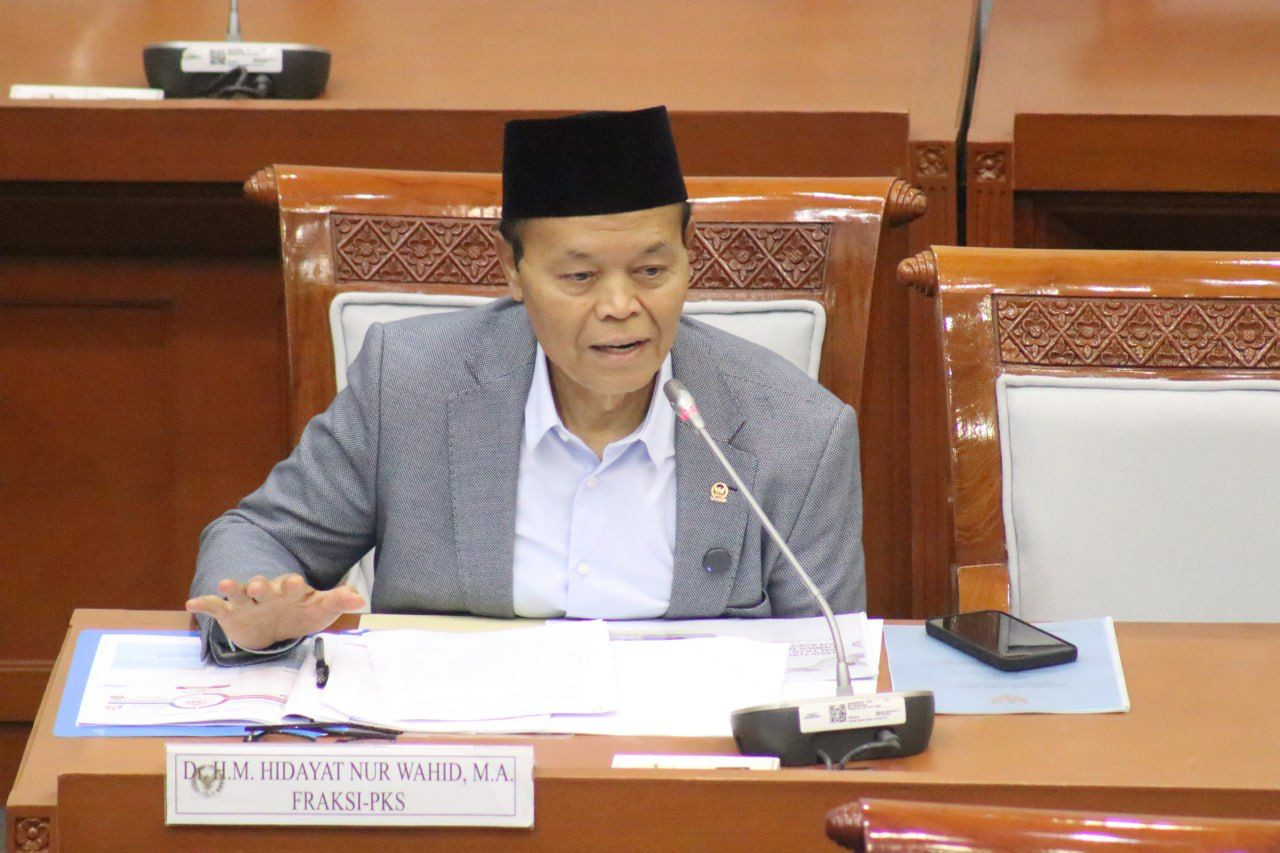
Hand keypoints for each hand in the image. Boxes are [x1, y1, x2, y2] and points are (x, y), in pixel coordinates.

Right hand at [185, 573, 365, 650]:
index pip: (291, 585)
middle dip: (262, 586)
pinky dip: (205, 604)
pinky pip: (215, 608)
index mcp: (289, 590)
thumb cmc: (300, 612)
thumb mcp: (321, 610)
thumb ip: (337, 601)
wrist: (276, 626)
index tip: (297, 584)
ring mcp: (247, 603)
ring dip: (233, 589)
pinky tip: (192, 604)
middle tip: (260, 586)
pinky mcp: (230, 614)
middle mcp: (266, 593)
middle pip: (263, 586)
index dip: (294, 585)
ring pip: (239, 593)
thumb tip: (360, 598)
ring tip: (225, 584)